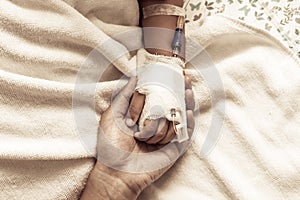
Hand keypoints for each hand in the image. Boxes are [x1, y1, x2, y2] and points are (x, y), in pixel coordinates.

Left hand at [81, 76, 194, 199]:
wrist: (116, 173)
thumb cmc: (111, 146)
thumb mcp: (112, 115)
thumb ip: (123, 96)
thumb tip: (134, 76)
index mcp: (142, 116)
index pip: (157, 96)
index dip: (165, 84)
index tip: (170, 71)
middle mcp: (156, 124)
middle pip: (172, 104)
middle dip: (179, 90)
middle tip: (183, 77)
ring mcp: (166, 135)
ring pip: (180, 116)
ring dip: (186, 102)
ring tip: (188, 89)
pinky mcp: (173, 148)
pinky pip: (184, 134)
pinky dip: (189, 123)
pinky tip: (188, 111)